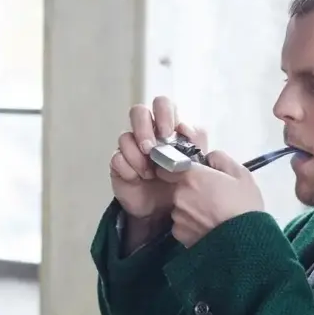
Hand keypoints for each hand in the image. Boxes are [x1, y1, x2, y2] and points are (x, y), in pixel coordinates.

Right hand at [110, 96, 207, 220]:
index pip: (161, 105)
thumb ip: (196, 143)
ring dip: (137, 154)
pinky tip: (138, 179)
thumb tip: (184, 127)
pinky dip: (129, 168)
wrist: (163, 209)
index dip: (163, 114)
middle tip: (151, 148)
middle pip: (138, 112)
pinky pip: (117, 158)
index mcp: (166, 128)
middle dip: (144, 128)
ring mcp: (130, 148)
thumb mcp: (196, 163)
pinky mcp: (119, 165)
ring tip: (149, 172)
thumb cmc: (180, 182)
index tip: (168, 132)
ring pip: (125, 136)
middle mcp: (146, 133)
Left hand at [155, 150, 264, 247]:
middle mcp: (179, 195)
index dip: (178, 170)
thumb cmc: (245, 206)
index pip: (168, 166)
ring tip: (212, 216)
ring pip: (180, 207)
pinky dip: (192, 225)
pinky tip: (208, 228)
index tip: (190, 174)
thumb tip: (209, 158)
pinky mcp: (179, 235)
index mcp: (191, 177)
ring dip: (191, 209)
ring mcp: (177, 216)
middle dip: (192, 191)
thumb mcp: (241, 174)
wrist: (245, 242)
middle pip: (178, 188)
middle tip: (212, 198)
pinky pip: (182, 225)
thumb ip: (220, 159)